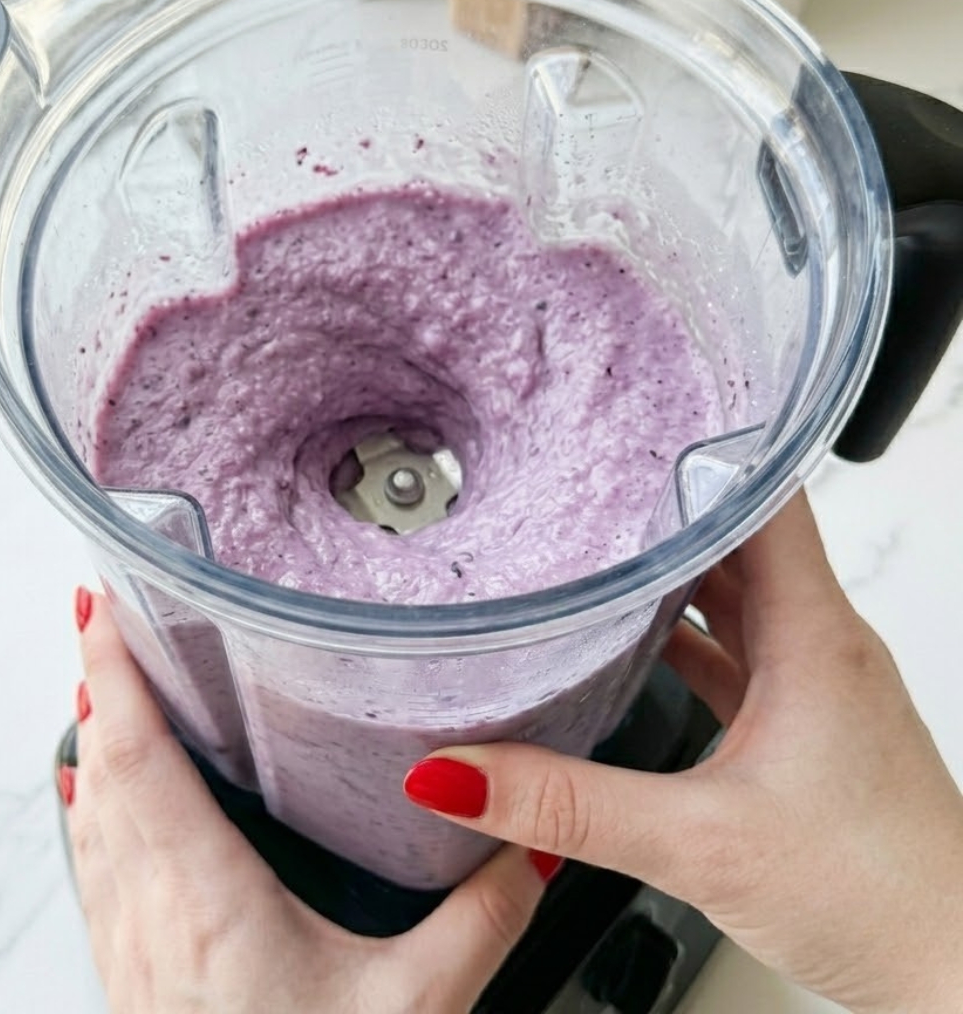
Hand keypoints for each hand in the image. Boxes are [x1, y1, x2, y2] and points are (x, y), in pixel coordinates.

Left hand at [61, 588, 558, 1013]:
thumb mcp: (413, 1008)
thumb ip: (479, 921)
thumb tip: (528, 845)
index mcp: (204, 897)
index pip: (137, 754)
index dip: (115, 670)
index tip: (102, 601)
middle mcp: (146, 910)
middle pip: (102, 764)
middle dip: (101, 677)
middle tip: (111, 608)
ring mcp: (127, 943)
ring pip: (91, 810)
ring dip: (96, 733)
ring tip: (109, 675)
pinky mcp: (128, 969)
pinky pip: (96, 858)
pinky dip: (96, 797)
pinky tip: (101, 791)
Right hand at [404, 490, 962, 1013]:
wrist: (950, 975)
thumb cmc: (882, 898)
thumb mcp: (700, 843)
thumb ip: (569, 805)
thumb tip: (462, 772)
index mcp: (811, 634)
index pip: (760, 495)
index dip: (697, 444)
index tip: (631, 418)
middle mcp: (818, 644)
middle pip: (734, 536)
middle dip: (658, 503)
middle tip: (584, 475)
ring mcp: (813, 685)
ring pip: (732, 594)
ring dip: (668, 570)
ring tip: (593, 545)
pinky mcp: (802, 727)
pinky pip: (734, 651)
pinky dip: (682, 635)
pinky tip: (632, 646)